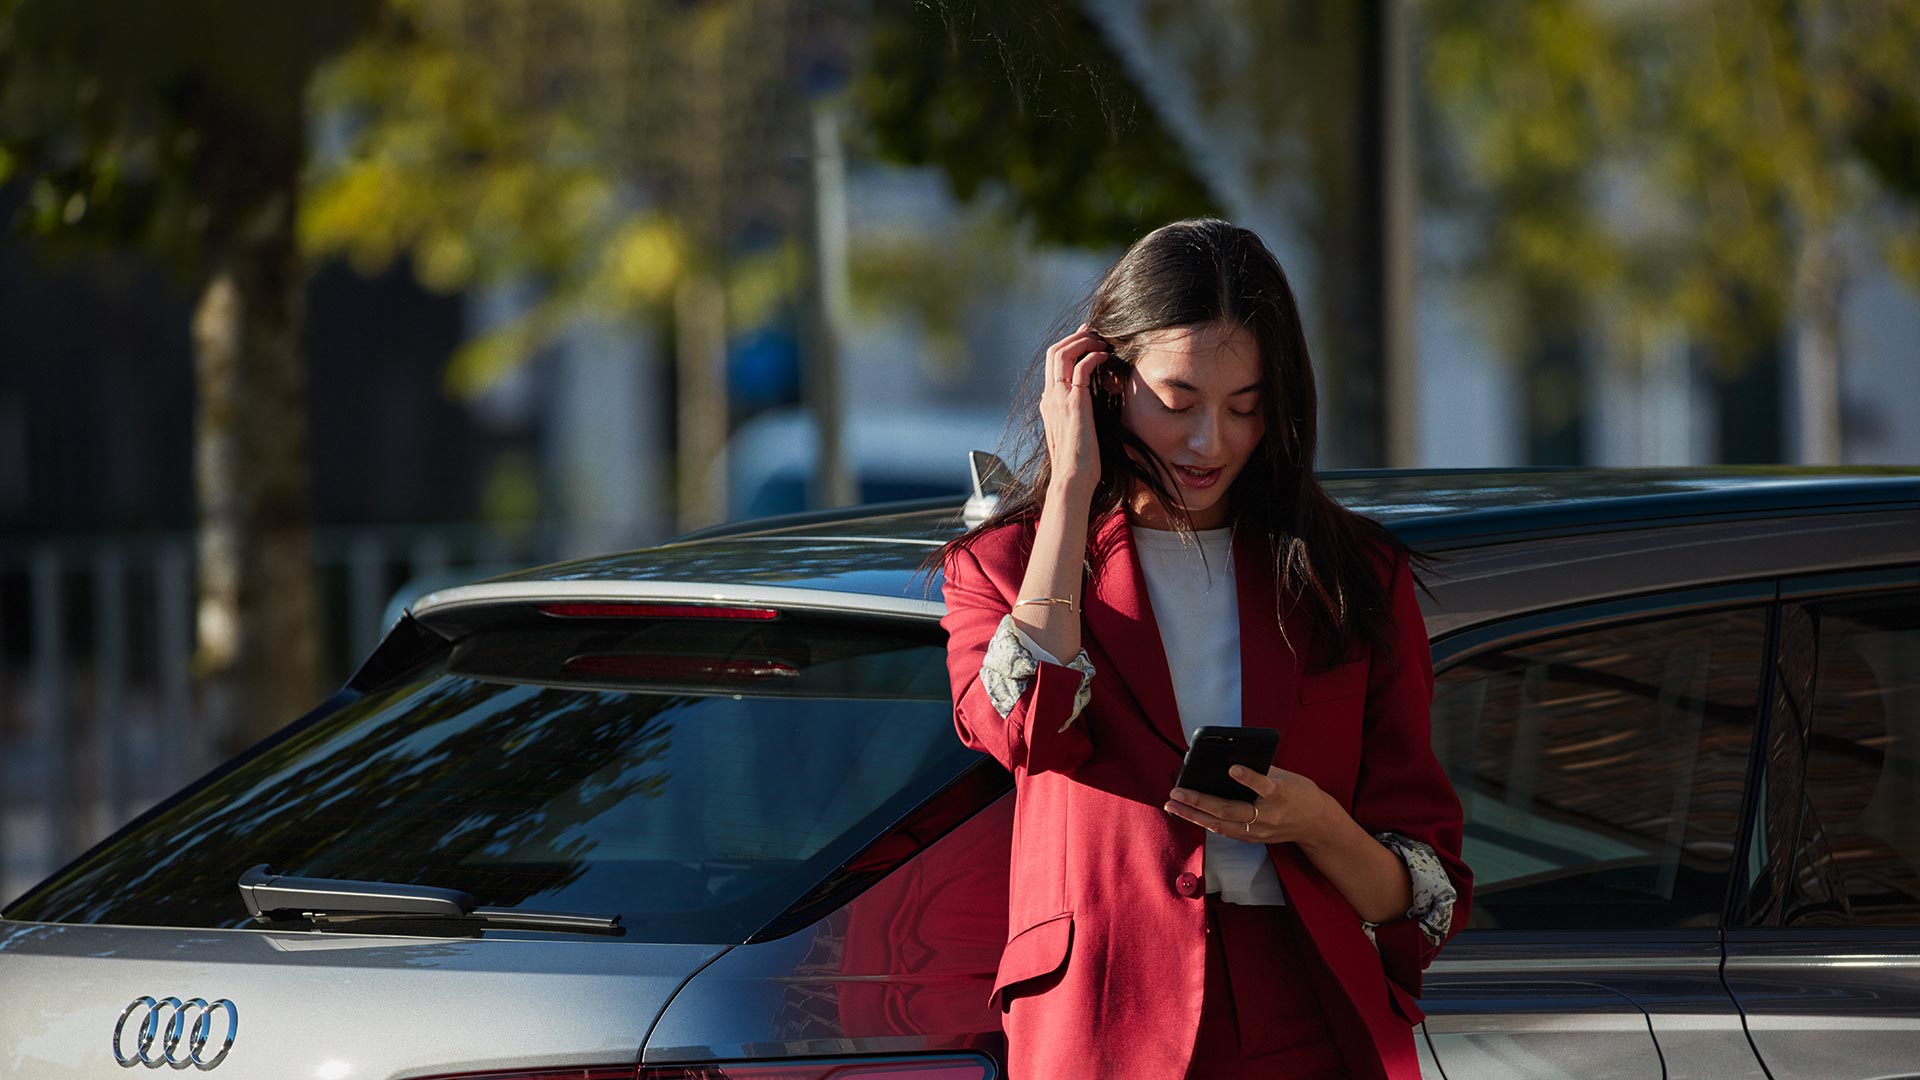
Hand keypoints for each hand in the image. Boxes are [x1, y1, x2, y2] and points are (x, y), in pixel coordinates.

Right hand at [1041, 324, 1111, 497]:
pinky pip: (1080, 367)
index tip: (1088, 338)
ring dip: (1083, 342)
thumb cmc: (1080, 461)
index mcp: (1049, 402)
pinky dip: (1093, 356)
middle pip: (1053, 351)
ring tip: (1102, 342)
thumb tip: (1091, 403)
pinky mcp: (1074, 403)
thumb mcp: (1077, 431)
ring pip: (1062, 353)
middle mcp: (1050, 396)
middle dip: (1075, 337)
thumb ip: (1079, 413)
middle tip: (1096, 334)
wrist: (1073, 478)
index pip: (1053, 363)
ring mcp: (1059, 398)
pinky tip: (1105, 357)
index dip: (1070, 345)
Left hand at [1165, 765, 1332, 845]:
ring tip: (1172, 805)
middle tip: (1176, 792)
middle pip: (1230, 810)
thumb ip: (1260, 769)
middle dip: (1199, 802)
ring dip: (1193, 816)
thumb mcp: (1287, 776)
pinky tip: (1188, 813)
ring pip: (1221, 825)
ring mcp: (1259, 831)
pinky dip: (1205, 821)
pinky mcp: (1254, 839)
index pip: (1264, 786)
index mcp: (1281, 795)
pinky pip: (1225, 831)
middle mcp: (1268, 816)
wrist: (1317, 825)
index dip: (1248, 778)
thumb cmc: (1300, 794)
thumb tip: (1228, 760)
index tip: (1232, 768)